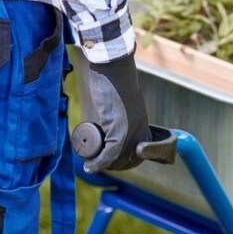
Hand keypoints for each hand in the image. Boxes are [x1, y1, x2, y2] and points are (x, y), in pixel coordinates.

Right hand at [84, 52, 150, 172]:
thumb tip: (114, 111)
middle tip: (96, 163)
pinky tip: (89, 166)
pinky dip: (99, 163)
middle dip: (112, 166)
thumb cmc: (115, 80)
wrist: (113, 67)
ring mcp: (131, 131)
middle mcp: (140, 130)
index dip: (124, 162)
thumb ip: (123, 107)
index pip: (139, 154)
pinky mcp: (119, 128)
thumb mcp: (123, 100)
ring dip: (103, 166)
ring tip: (90, 163)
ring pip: (118, 159)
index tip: (109, 162)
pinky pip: (110, 154)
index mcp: (143, 125)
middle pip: (128, 160)